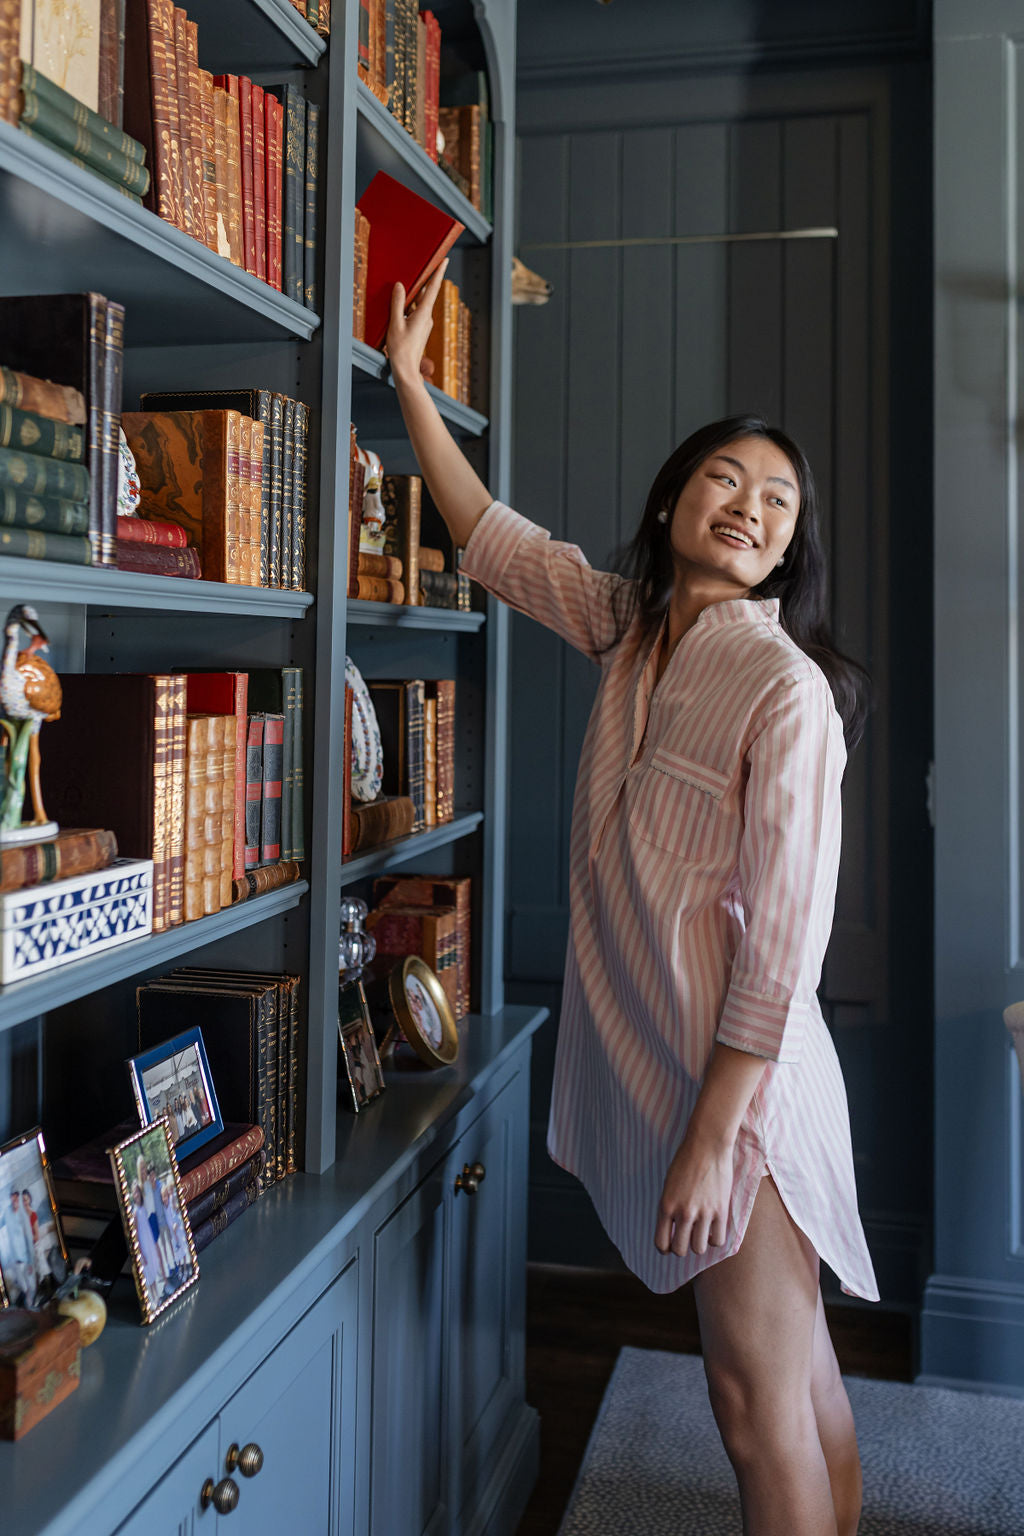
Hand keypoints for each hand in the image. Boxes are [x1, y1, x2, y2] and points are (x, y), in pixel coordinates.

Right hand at [385, 259, 448, 386]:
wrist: (406, 370)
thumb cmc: (401, 349)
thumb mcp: (395, 323)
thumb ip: (397, 303)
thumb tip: (399, 286)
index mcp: (423, 314)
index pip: (433, 288)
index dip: (439, 273)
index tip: (445, 260)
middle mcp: (427, 317)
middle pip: (426, 294)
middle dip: (424, 280)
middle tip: (423, 265)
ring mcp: (424, 324)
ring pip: (419, 303)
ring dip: (413, 295)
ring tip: (405, 285)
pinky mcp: (420, 329)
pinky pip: (415, 312)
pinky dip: (409, 306)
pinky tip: (400, 305)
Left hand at [654, 1130, 733, 1257]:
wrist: (707, 1145)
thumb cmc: (685, 1161)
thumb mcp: (669, 1185)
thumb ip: (669, 1207)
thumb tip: (672, 1229)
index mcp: (666, 1206)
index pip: (661, 1243)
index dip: (665, 1249)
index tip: (669, 1246)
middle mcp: (683, 1213)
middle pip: (681, 1250)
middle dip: (682, 1248)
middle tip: (686, 1238)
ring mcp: (703, 1213)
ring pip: (699, 1249)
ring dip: (699, 1244)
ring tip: (700, 1234)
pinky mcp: (721, 1211)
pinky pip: (718, 1241)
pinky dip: (714, 1240)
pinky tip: (712, 1230)